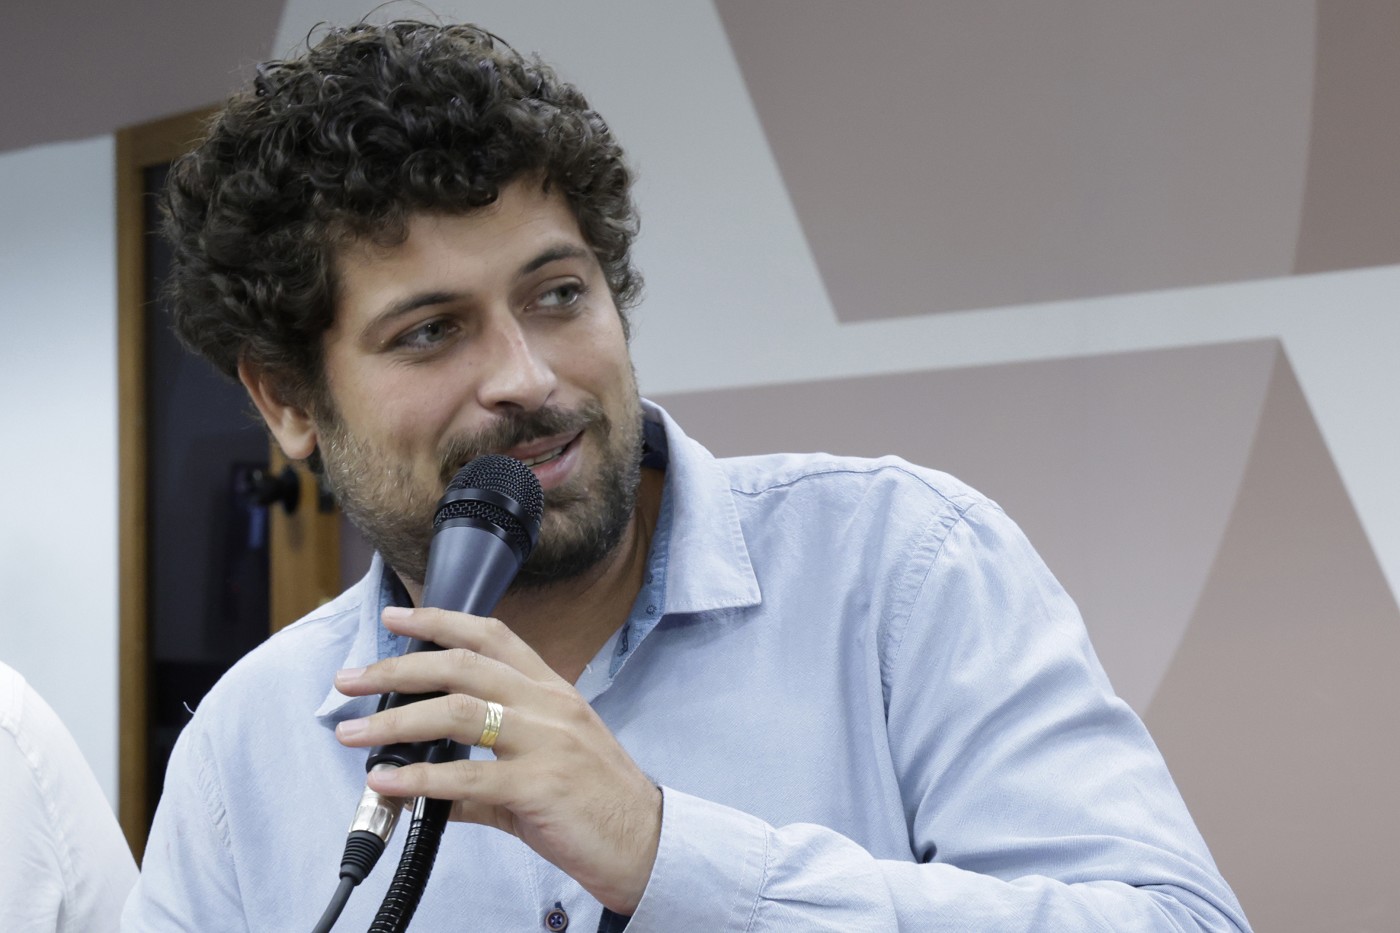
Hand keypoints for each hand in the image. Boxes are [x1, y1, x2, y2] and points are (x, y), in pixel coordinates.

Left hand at [333, 605, 661, 914]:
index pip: (491, 635)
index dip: (439, 621)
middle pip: (461, 666)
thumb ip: (483, 771)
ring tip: (352, 735)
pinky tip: (387, 784)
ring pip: (456, 713)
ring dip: (394, 722)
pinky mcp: (540, 786)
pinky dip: (418, 780)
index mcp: (551, 690)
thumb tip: (425, 788)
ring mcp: (546, 742)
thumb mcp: (544, 766)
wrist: (646, 842)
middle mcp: (548, 705)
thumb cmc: (596, 802)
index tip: (396, 617)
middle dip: (396, 669)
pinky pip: (466, 779)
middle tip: (348, 681)